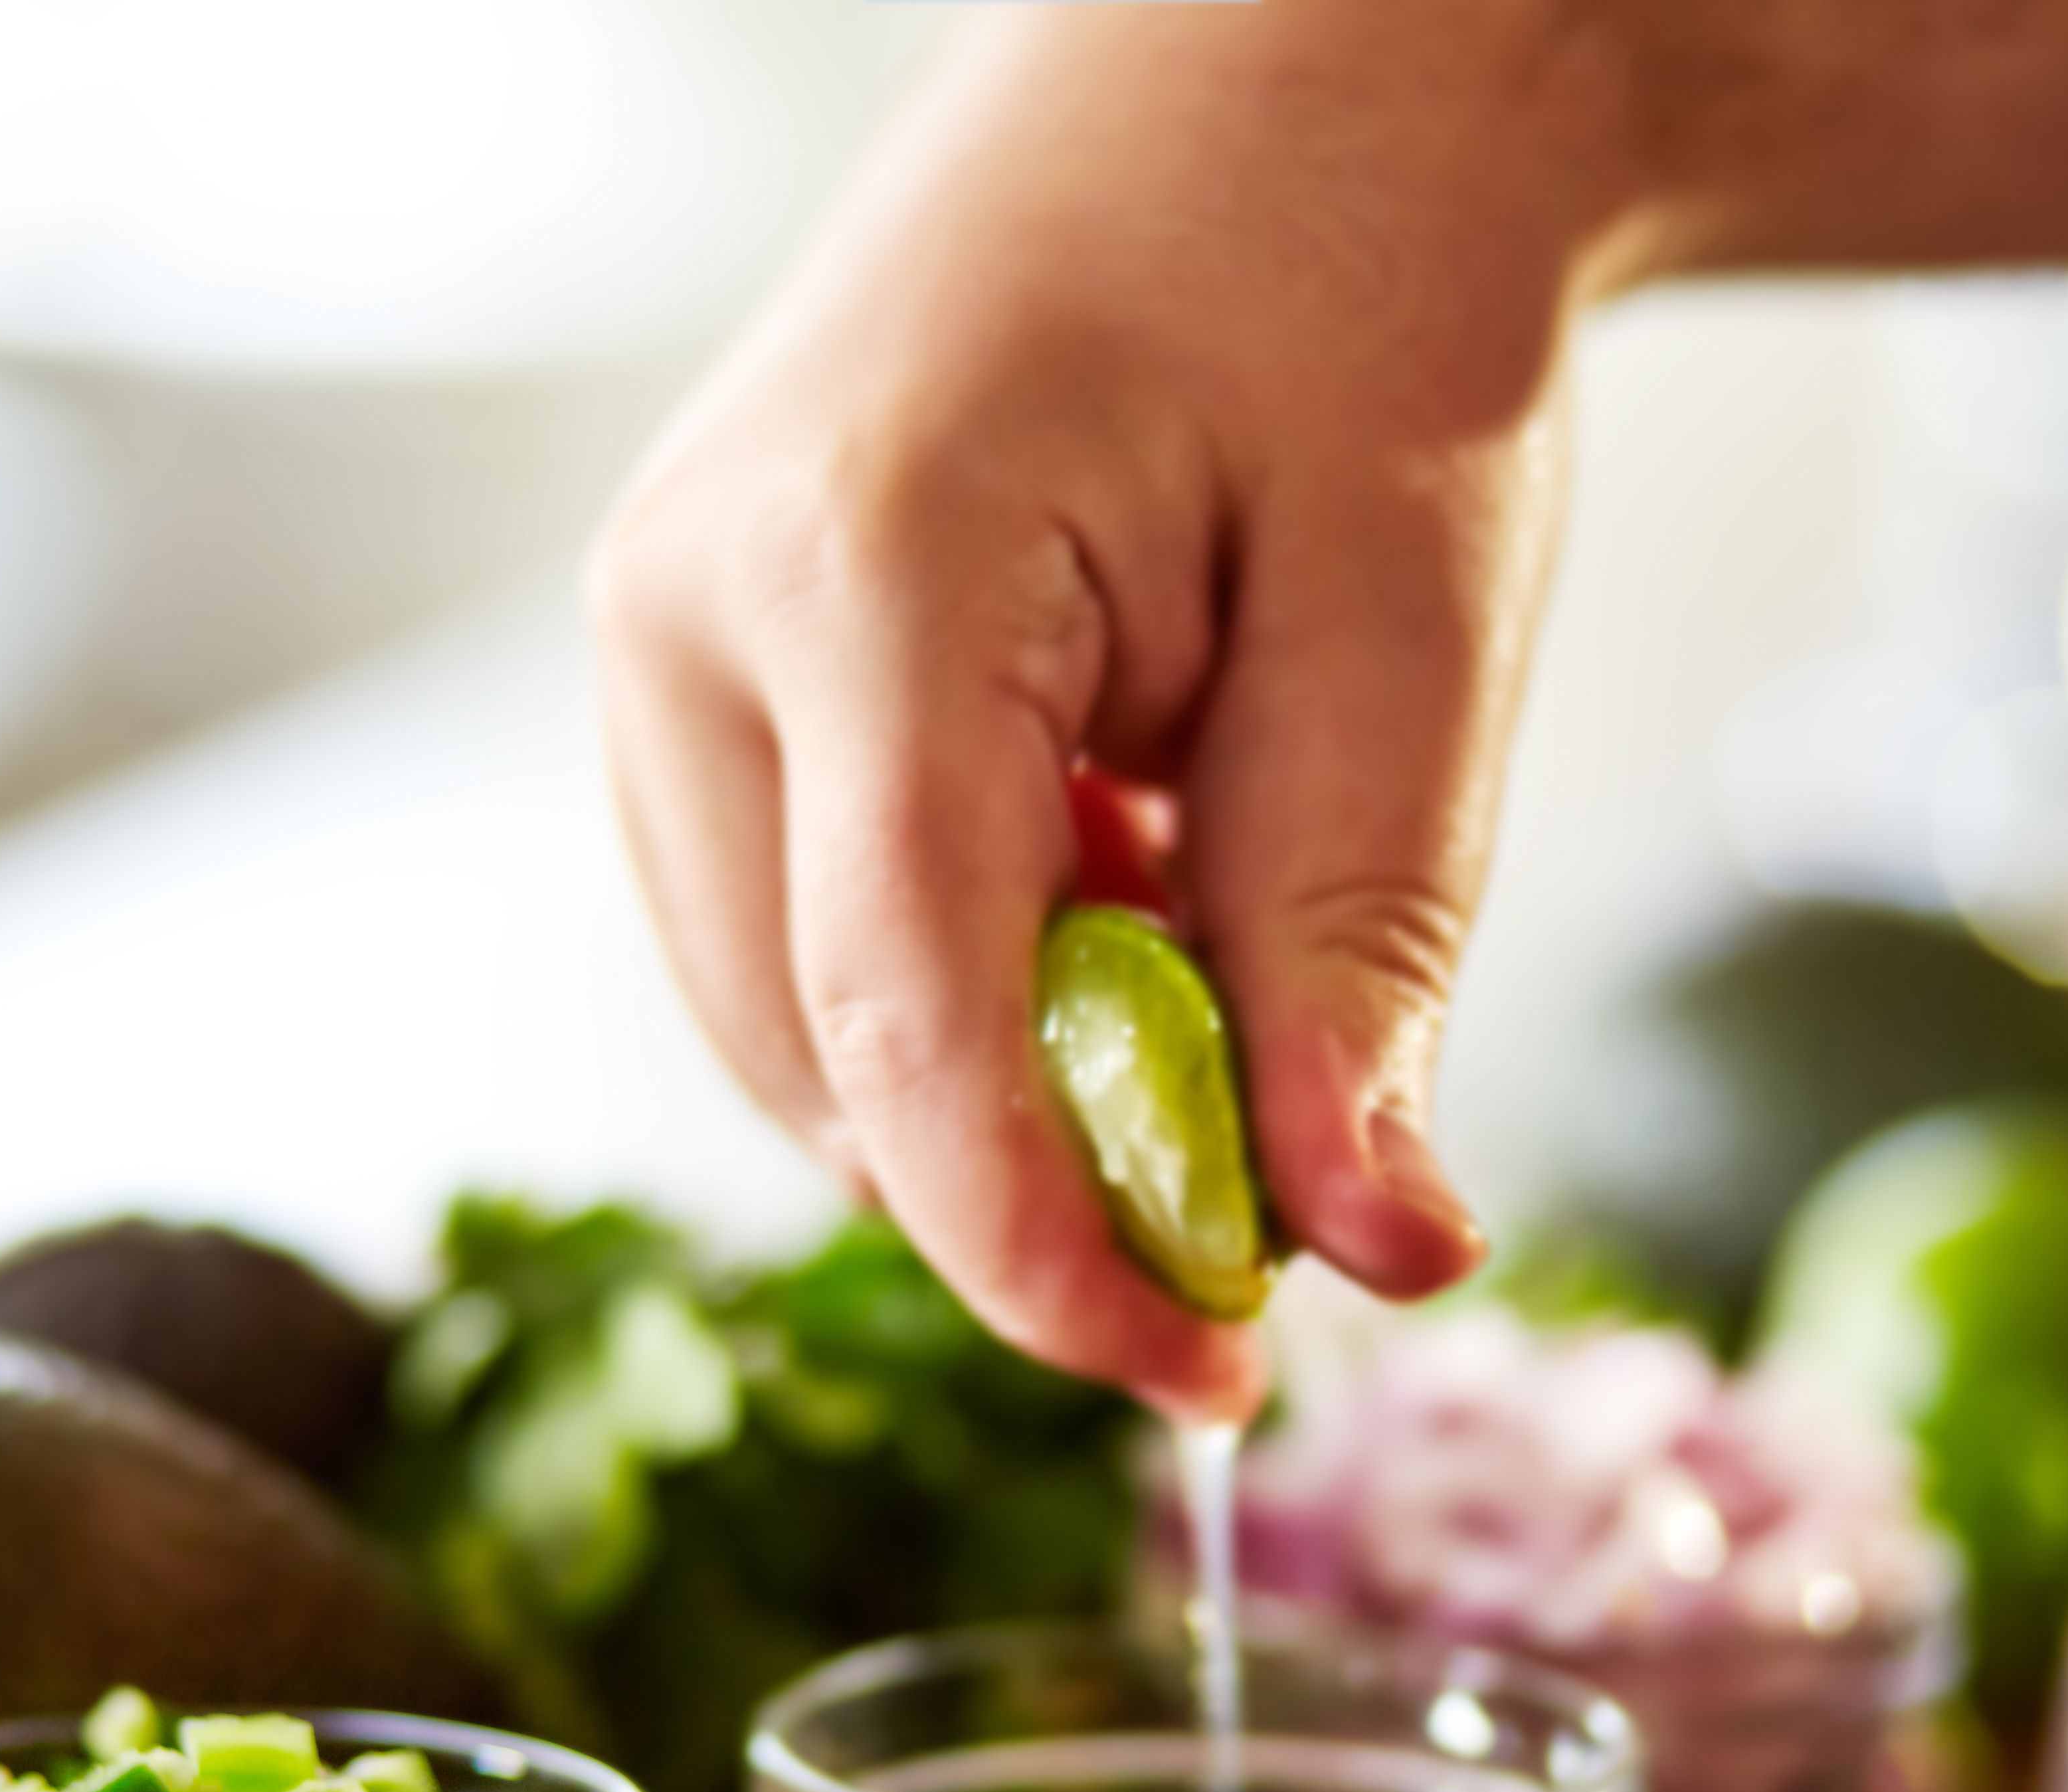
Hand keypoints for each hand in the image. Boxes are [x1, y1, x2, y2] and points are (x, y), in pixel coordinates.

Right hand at [590, 1, 1644, 1419]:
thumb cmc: (1350, 284)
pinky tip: (1108, 859)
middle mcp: (682, 615)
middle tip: (1280, 1185)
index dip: (1042, 1250)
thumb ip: (1361, 954)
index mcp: (854, 567)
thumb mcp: (1413, 631)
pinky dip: (966, 986)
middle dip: (1040, 1179)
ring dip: (1005, 1075)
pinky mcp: (692, 677)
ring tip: (1200, 915)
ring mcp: (654, 645)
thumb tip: (1368, 1254)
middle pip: (821, 1054)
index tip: (1204, 1385)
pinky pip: (798, 940)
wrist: (1264, 75)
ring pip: (795, 1026)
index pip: (902, 1015)